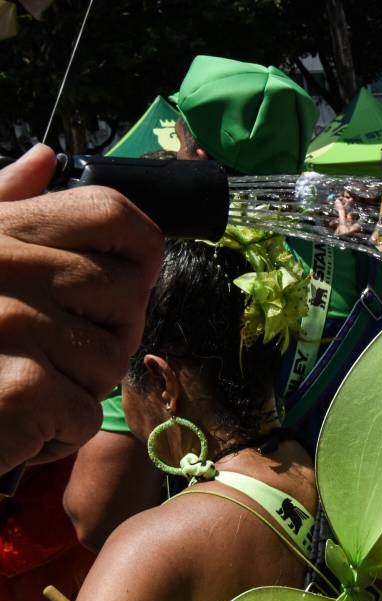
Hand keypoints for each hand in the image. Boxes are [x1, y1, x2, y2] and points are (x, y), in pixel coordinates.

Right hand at [0, 145, 162, 471]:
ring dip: (79, 390)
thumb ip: (1, 205)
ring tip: (23, 391)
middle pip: (128, 294)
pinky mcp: (22, 390)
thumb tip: (43, 159)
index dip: (141, 248)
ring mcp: (12, 326)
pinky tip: (13, 427)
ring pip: (111, 361)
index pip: (110, 212)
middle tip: (58, 355)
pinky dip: (57, 434)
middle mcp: (6, 266)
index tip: (135, 278)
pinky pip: (87, 413)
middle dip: (110, 335)